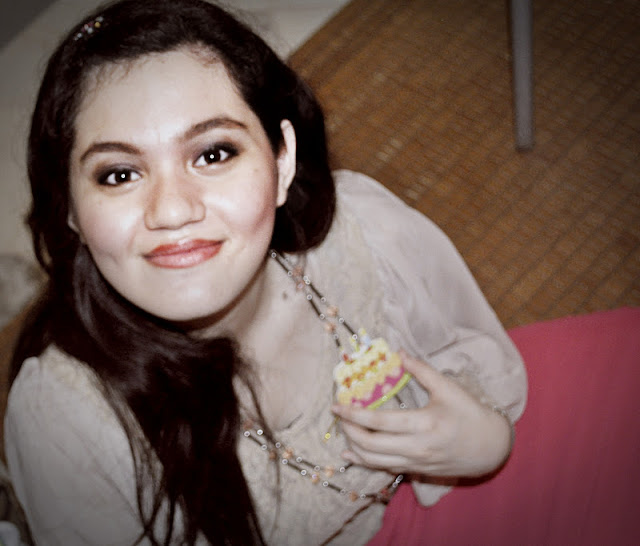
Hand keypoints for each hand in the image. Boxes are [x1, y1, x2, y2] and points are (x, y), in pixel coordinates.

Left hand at [331, 351, 511, 477]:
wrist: (491, 448)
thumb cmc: (470, 414)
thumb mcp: (448, 388)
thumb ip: (421, 370)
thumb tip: (399, 352)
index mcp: (423, 423)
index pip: (378, 422)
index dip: (353, 414)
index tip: (337, 405)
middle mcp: (416, 447)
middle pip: (370, 445)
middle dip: (348, 431)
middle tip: (338, 416)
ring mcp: (416, 462)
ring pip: (374, 461)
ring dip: (354, 447)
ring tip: (343, 431)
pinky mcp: (417, 471)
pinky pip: (384, 469)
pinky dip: (365, 462)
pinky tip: (351, 454)